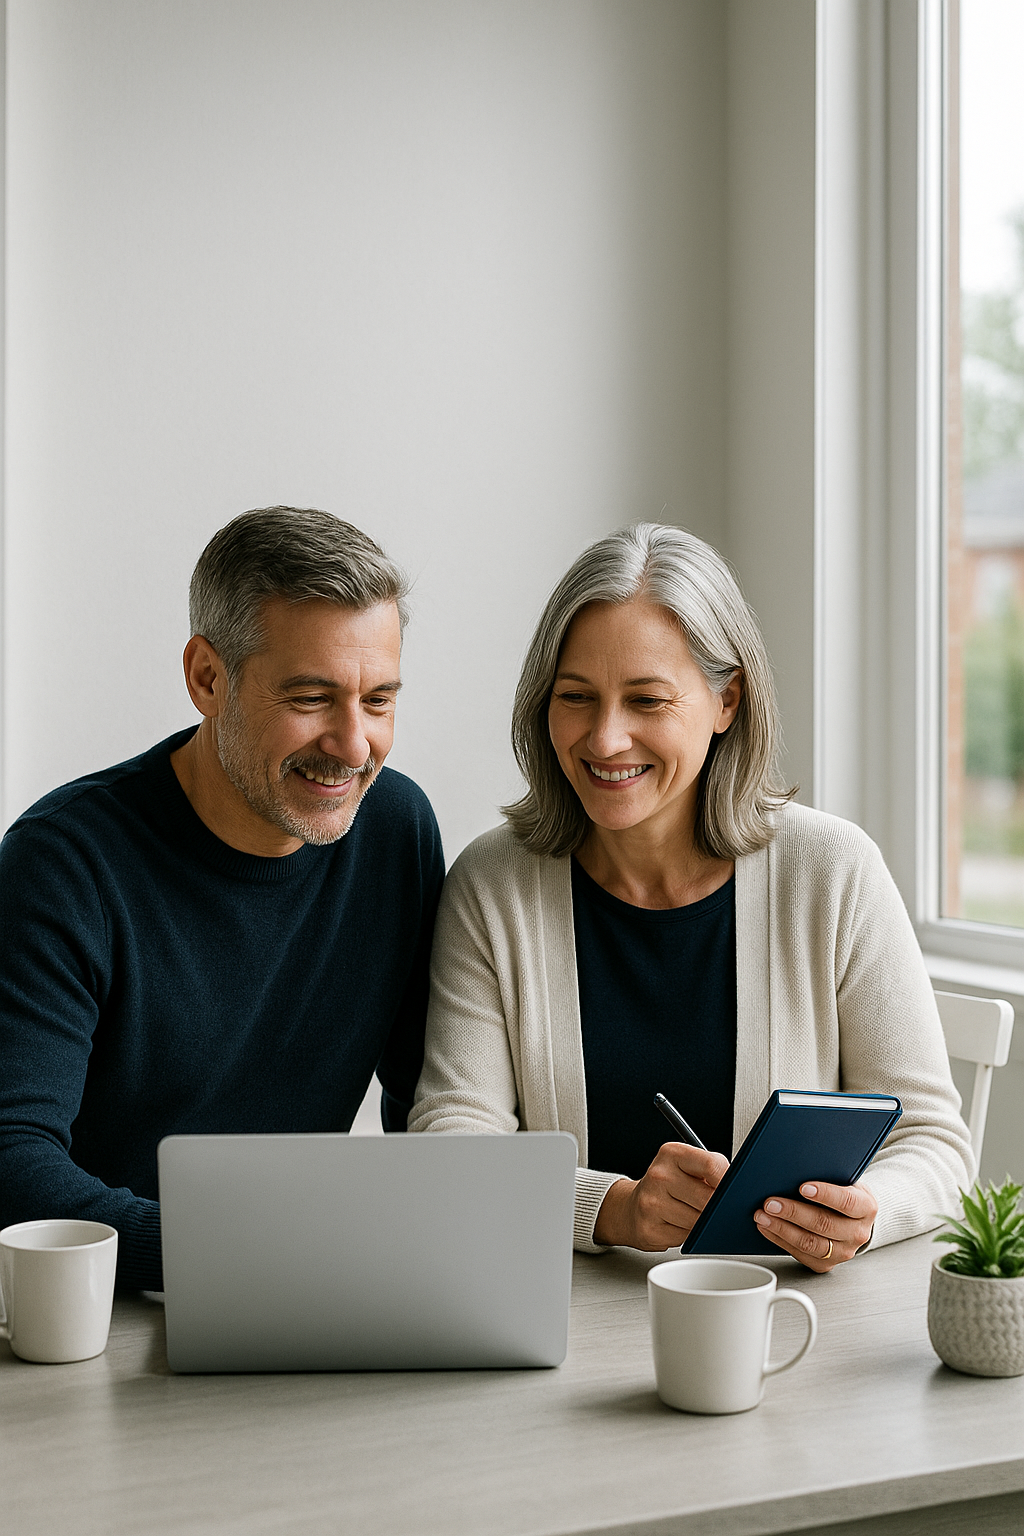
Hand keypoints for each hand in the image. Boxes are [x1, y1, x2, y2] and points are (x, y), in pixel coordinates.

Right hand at [593, 1142, 729, 1250]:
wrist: (631, 1208)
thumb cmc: (667, 1186)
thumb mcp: (688, 1167)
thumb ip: (712, 1171)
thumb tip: (739, 1190)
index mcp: (672, 1153)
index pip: (712, 1165)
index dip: (728, 1182)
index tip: (735, 1191)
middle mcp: (659, 1175)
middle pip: (707, 1199)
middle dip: (718, 1208)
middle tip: (717, 1207)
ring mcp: (651, 1203)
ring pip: (698, 1222)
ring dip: (703, 1224)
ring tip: (693, 1213)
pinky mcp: (649, 1229)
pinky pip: (685, 1238)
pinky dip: (689, 1235)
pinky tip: (680, 1225)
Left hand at [753, 1180, 877, 1271]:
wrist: (854, 1218)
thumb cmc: (843, 1193)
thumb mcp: (844, 1180)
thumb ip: (827, 1175)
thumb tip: (794, 1168)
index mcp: (866, 1208)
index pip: (847, 1202)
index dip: (825, 1194)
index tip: (802, 1187)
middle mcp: (857, 1233)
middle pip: (824, 1224)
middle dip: (793, 1212)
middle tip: (770, 1203)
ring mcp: (843, 1252)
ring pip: (810, 1243)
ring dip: (782, 1229)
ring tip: (763, 1216)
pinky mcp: (826, 1264)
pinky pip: (801, 1254)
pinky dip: (780, 1240)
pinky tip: (767, 1228)